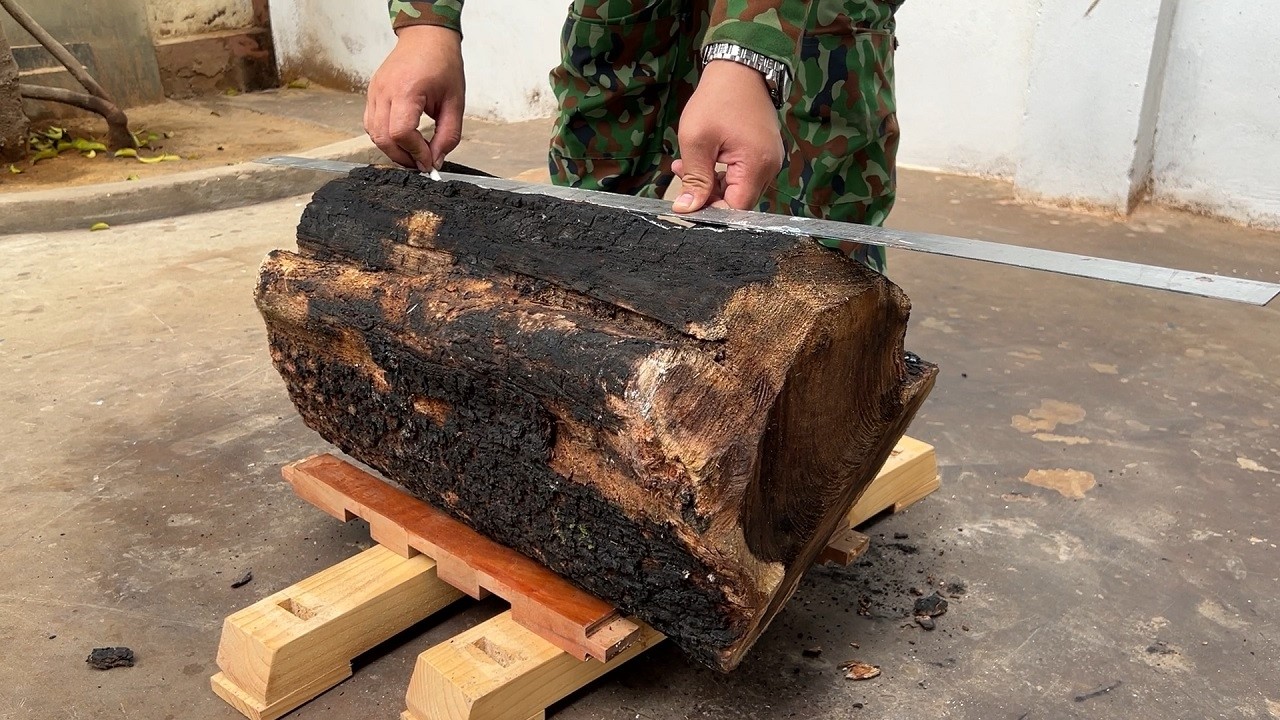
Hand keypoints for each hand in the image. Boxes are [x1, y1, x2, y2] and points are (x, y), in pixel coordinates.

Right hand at [364, 25, 464, 170]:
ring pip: (373, 133)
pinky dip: (384, 137)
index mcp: (406, 90)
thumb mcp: (455, 102)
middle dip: (402, 157)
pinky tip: (402, 140)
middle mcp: (384, 91)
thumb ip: (448, 135)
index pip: (401, 133)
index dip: (415, 152)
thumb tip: (436, 160)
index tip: (429, 162)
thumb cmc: (442, 63)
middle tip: (421, 164)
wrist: (426, 38)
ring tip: (413, 153)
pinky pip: (371, 123)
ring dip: (392, 150)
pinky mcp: (372, 93)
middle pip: (383, 137)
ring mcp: (374, 91)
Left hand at [671, 60, 782, 212]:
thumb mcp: (696, 140)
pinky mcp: (764, 154)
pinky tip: (704, 158)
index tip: (688, 200)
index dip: (711, 209)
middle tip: (682, 173)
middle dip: (708, 194)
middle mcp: (769, 167)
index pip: (736, 208)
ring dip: (711, 182)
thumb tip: (687, 210)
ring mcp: (769, 160)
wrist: (740, 68)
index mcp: (756, 165)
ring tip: (686, 164)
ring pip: (738, 188)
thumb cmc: (718, 98)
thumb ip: (694, 179)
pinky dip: (722, 172)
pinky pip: (743, 174)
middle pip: (738, 200)